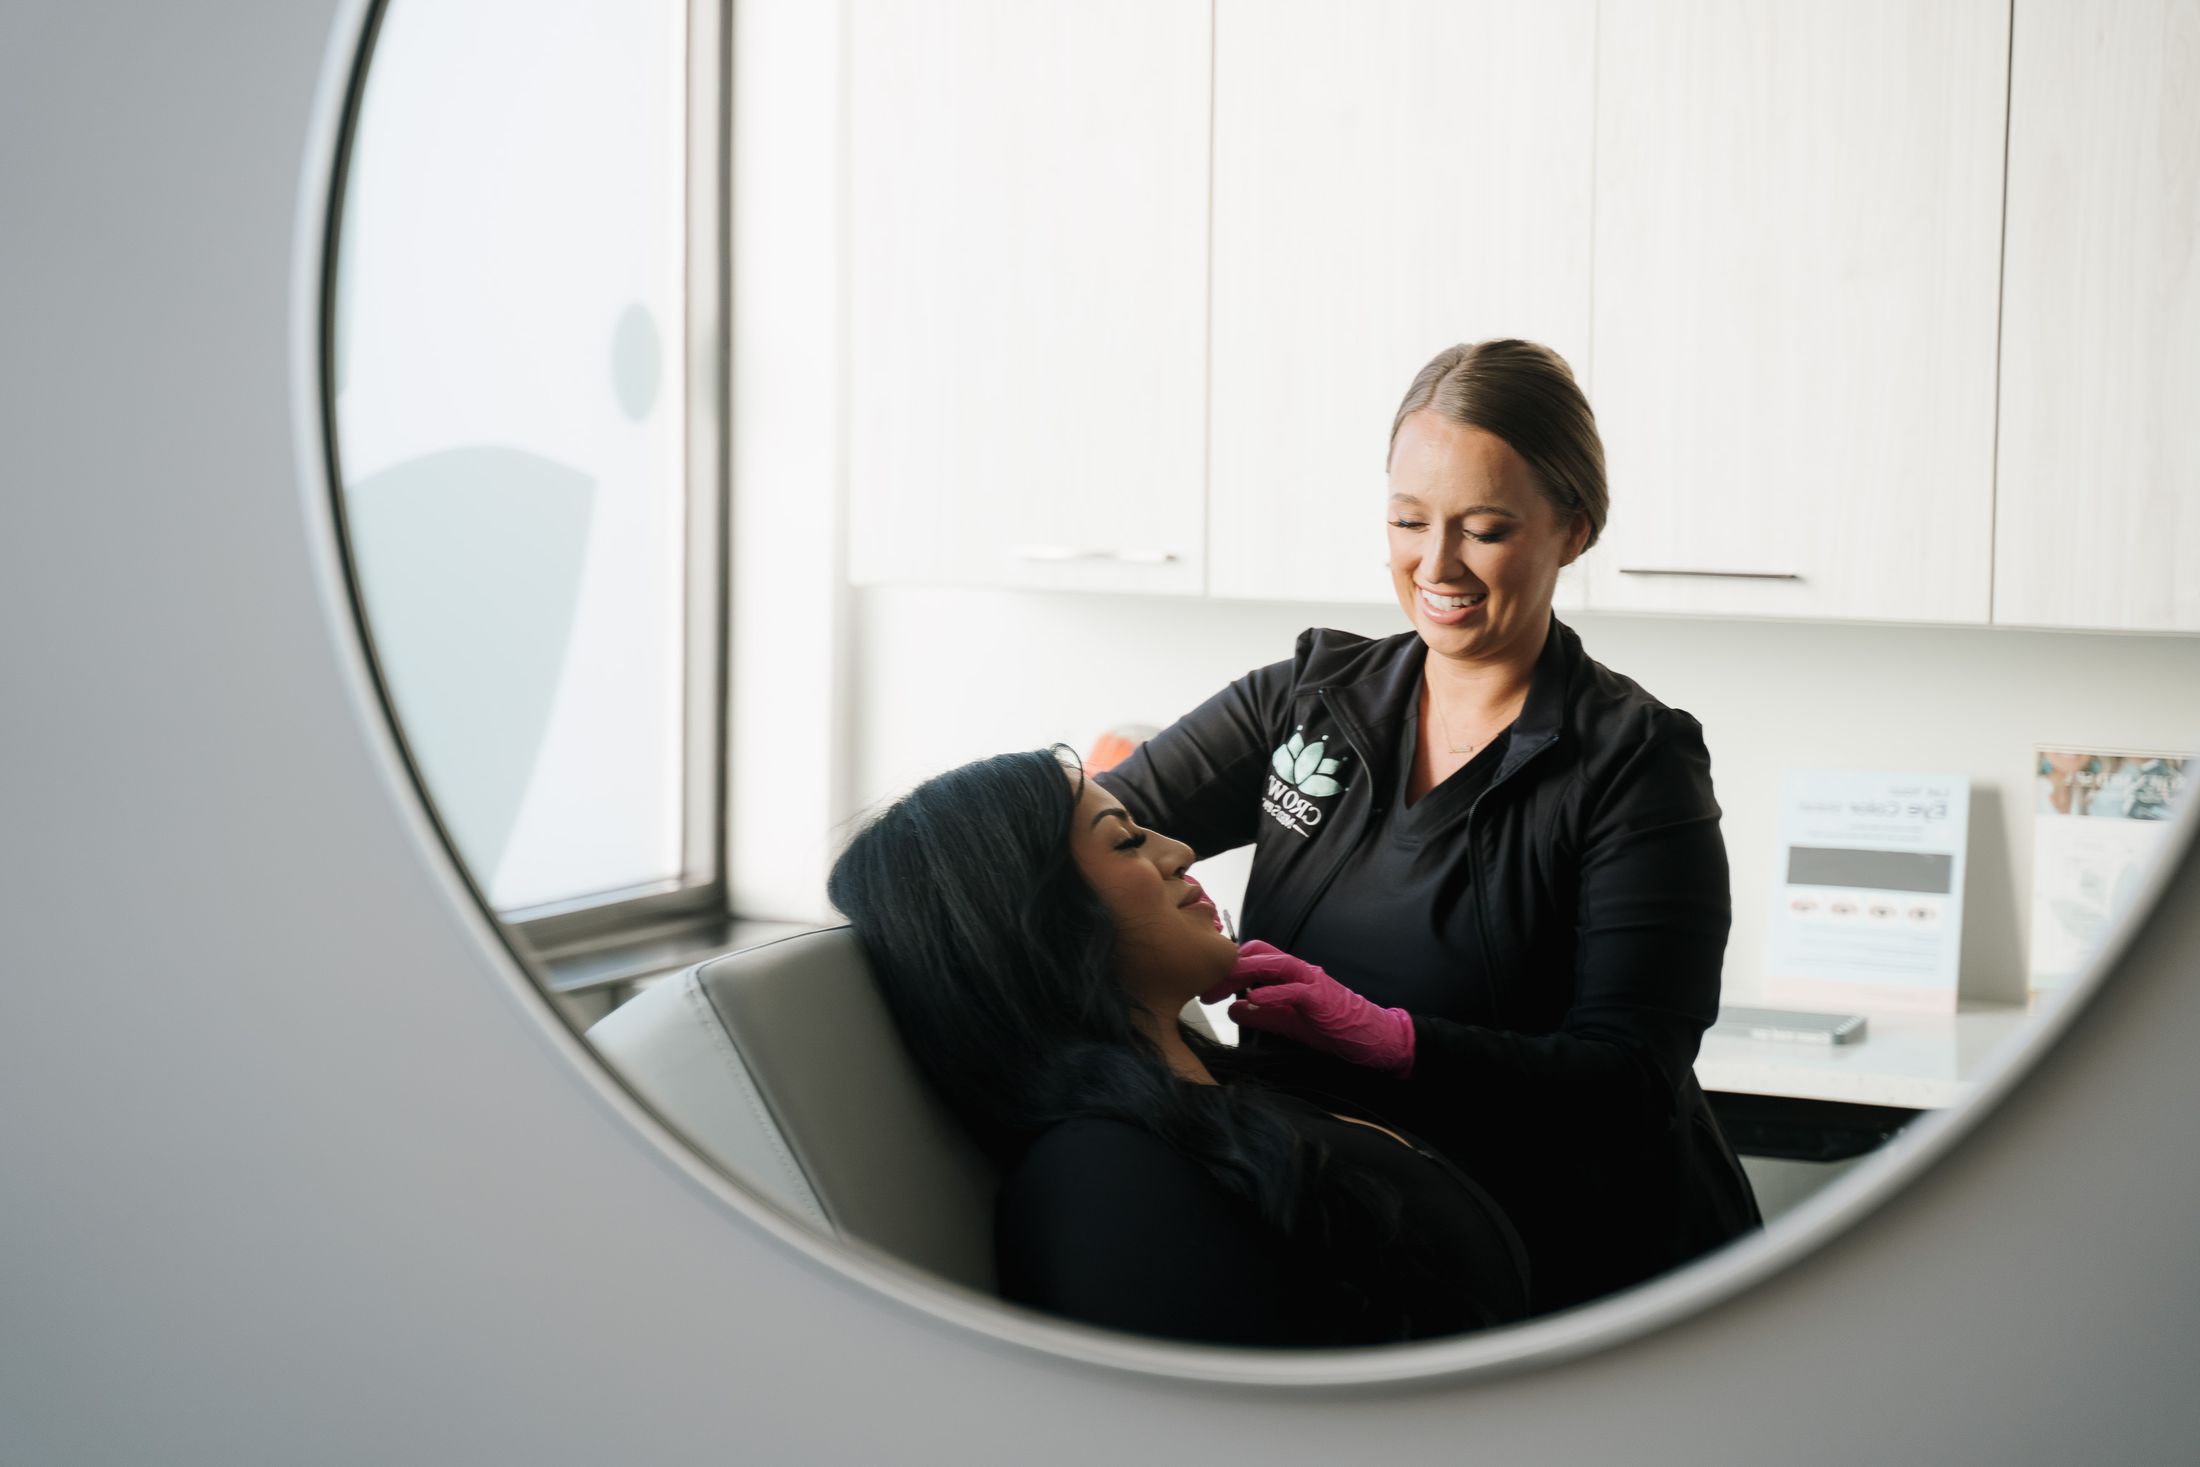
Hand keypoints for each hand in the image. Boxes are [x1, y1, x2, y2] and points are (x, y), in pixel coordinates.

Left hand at [1216, 940, 1415, 1076]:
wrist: (1370, 1037)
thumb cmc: (1331, 1027)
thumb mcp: (1287, 1022)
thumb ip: (1260, 1014)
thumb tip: (1232, 1009)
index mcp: (1289, 974)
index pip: (1253, 957)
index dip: (1228, 967)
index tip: (1207, 986)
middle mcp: (1299, 970)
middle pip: (1258, 954)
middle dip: (1229, 968)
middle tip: (1206, 988)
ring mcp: (1311, 980)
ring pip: (1273, 964)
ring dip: (1244, 973)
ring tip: (1221, 988)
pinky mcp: (1321, 997)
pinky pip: (1293, 989)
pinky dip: (1272, 992)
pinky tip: (1253, 999)